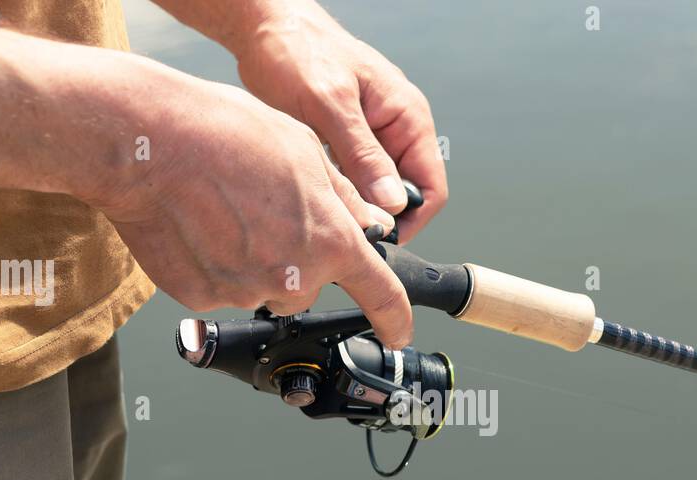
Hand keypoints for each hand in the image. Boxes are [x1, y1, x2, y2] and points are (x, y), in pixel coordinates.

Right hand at [93, 71, 413, 347]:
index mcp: (331, 241)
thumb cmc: (224, 134)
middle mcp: (294, 276)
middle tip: (267, 210)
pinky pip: (224, 288)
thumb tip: (372, 225)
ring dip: (258, 261)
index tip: (398, 332)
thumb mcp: (307, 149)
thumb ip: (346, 198)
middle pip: (311, 285)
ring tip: (228, 210)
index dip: (394, 318)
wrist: (148, 145)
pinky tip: (202, 226)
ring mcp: (246, 292)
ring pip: (266, 287)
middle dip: (300, 257)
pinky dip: (218, 265)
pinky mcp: (203, 297)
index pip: (379, 293)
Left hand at [228, 0, 447, 243]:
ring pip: (375, 192)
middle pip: (404, 196)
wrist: (265, 27)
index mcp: (407, 119)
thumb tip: (392, 203)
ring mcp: (371, 139)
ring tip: (324, 211)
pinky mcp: (345, 144)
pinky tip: (314, 194)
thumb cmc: (299, 52)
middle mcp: (396, 131)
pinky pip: (352, 181)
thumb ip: (363, 155)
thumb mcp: (331, 106)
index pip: (431, 188)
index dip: (411, 219)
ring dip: (355, 207)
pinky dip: (338, 192)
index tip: (378, 236)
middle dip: (379, 216)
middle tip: (342, 229)